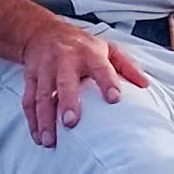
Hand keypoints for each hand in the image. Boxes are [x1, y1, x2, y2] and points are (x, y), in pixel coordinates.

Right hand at [19, 18, 147, 147]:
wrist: (43, 32)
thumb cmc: (80, 45)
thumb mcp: (107, 47)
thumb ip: (126, 66)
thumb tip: (144, 85)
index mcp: (88, 53)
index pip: (100, 67)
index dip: (107, 82)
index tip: (114, 99)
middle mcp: (64, 59)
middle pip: (64, 82)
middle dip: (67, 102)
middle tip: (71, 123)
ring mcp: (45, 69)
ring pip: (42, 95)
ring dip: (45, 119)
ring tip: (50, 140)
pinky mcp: (30, 78)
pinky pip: (29, 100)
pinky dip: (32, 120)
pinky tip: (38, 137)